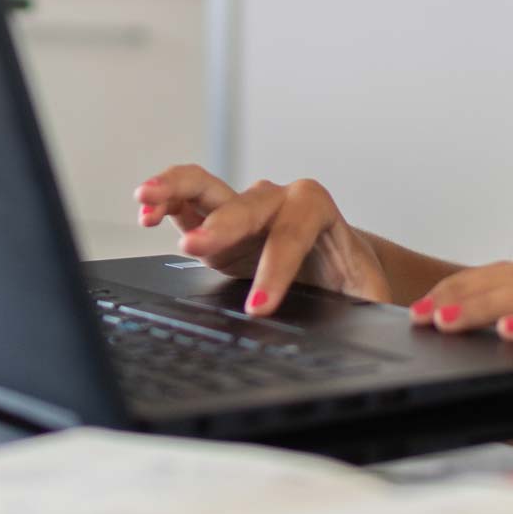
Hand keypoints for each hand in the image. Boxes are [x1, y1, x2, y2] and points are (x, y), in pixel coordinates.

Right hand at [133, 165, 390, 314]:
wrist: (341, 263)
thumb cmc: (353, 277)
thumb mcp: (368, 294)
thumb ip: (365, 305)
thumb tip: (367, 328)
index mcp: (317, 208)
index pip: (293, 236)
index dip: (276, 271)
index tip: (260, 307)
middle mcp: (276, 198)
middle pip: (245, 206)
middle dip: (222, 227)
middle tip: (195, 248)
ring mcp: (242, 206)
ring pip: (206, 185)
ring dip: (175, 189)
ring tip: (145, 198)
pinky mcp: (215, 220)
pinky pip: (186, 201)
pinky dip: (164, 202)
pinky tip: (144, 210)